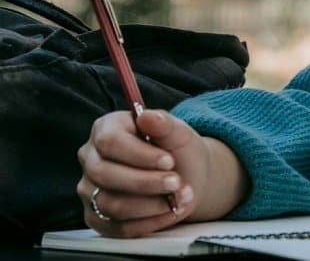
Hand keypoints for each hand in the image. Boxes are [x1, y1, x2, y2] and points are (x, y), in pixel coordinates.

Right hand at [77, 110, 244, 236]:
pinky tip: (170, 211)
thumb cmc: (177, 151)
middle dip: (146, 182)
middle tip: (176, 182)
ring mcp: (90, 190)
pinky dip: (150, 222)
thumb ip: (165, 124)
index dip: (139, 154)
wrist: (185, 178)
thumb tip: (147, 116)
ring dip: (151, 204)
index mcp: (106, 129)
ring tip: (180, 196)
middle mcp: (91, 159)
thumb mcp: (178, 133)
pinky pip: (118, 227)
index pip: (109, 141)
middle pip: (105, 174)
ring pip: (111, 204)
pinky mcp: (98, 218)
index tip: (168, 161)